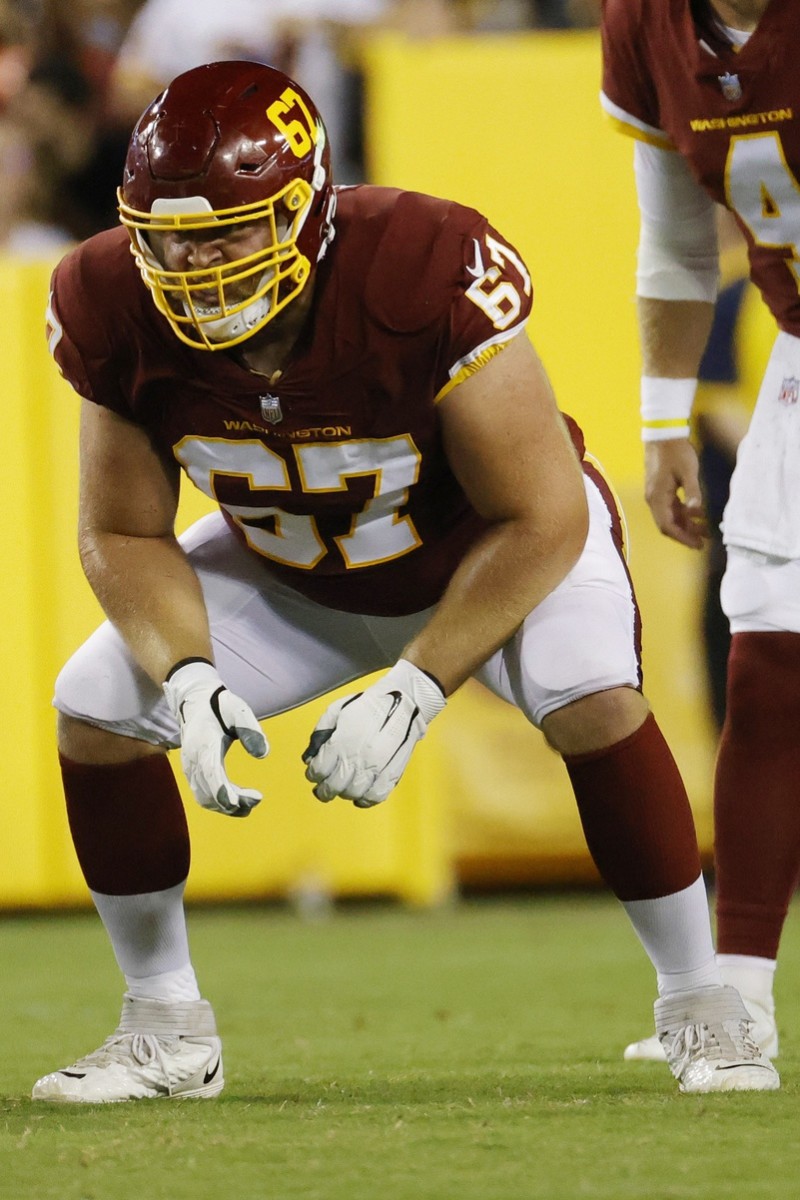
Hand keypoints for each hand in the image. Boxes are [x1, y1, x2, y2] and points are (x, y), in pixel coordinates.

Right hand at [163, 659, 267, 816]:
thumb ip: (251, 730)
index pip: (211, 773)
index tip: (240, 803)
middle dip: (232, 803)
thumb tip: (263, 755)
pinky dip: (218, 803)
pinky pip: (202, 795)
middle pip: (209, 792)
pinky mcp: (191, 772)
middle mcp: (192, 760)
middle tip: (256, 799)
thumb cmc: (219, 705)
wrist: (193, 700)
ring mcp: (189, 768)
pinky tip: (236, 801)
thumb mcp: (238, 710)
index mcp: (204, 744)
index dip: (224, 791)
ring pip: (204, 798)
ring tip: (250, 804)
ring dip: (226, 807)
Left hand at [302, 659, 445, 806]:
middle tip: (323, 788)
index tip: (314, 774)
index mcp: (340, 742)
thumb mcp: (336, 710)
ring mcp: (375, 768)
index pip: (318, 771)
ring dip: (344, 793)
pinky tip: (360, 795)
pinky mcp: (392, 773)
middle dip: (324, 789)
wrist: (404, 702)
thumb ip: (319, 734)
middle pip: (333, 786)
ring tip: (342, 788)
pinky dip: (365, 800)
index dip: (313, 774)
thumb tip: (310, 757)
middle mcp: (356, 758)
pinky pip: (375, 796)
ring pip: (353, 793)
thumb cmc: (368, 705)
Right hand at [644, 439, 708, 548]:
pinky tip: (696, 513)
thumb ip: (692, 492)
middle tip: (703, 541)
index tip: (697, 544)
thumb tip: (695, 511)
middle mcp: (653, 499)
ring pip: (669, 516)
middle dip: (685, 534)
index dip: (682, 537)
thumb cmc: (676, 452)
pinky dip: (682, 513)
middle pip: (667, 524)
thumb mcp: (688, 471)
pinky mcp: (659, 488)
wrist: (663, 434)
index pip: (667, 526)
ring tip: (704, 528)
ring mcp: (655, 494)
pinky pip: (670, 507)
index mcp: (658, 497)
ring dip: (685, 524)